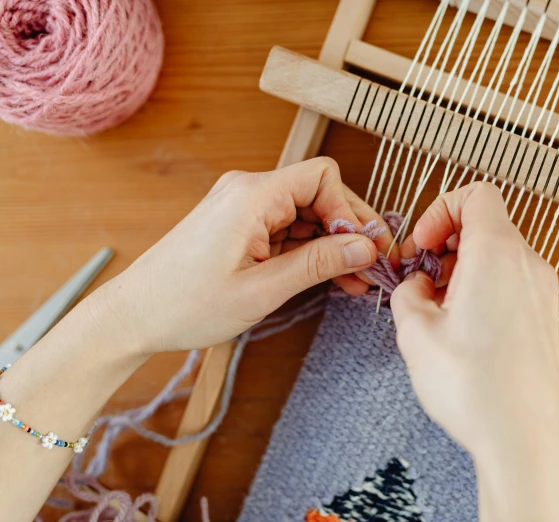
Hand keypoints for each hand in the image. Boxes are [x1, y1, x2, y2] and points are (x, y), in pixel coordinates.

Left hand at [98, 157, 398, 352]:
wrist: (133, 316)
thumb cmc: (184, 304)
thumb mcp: (262, 290)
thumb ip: (318, 264)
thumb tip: (365, 247)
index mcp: (251, 195)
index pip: (322, 177)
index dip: (350, 210)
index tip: (364, 248)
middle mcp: (247, 191)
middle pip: (318, 194)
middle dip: (349, 230)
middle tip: (373, 268)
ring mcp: (242, 207)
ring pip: (306, 214)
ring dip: (332, 245)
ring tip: (354, 282)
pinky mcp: (239, 225)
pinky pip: (287, 229)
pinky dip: (309, 251)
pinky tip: (328, 277)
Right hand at [390, 182, 558, 520]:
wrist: (524, 439)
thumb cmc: (476, 387)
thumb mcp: (415, 332)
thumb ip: (408, 293)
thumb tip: (419, 285)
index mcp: (498, 253)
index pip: (476, 194)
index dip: (440, 211)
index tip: (422, 247)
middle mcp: (529, 265)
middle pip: (486, 225)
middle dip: (446, 245)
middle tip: (422, 281)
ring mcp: (543, 293)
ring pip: (498, 256)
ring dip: (463, 271)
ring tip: (439, 313)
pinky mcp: (545, 319)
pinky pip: (511, 284)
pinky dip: (483, 291)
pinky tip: (463, 332)